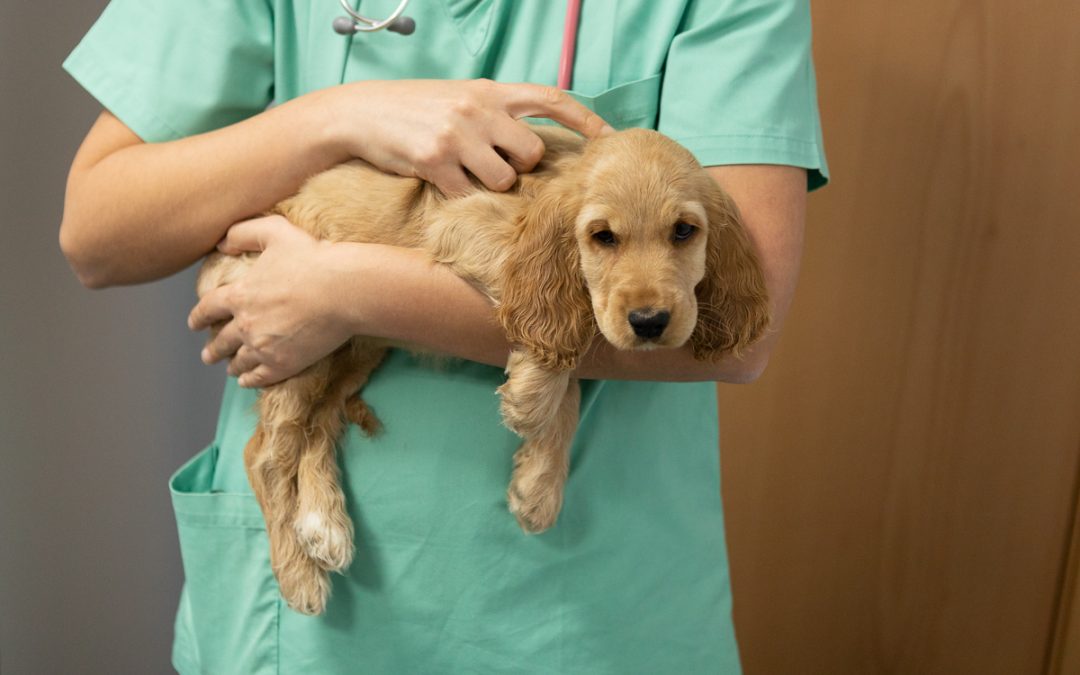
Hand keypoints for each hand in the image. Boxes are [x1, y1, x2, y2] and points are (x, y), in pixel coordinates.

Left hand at [187, 215, 356, 387]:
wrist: (344, 290)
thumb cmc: (314, 258)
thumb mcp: (275, 232)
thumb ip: (243, 233)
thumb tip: (221, 243)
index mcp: (241, 295)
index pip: (209, 309)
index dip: (199, 317)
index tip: (194, 324)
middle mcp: (246, 325)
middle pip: (221, 341)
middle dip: (213, 349)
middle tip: (208, 355)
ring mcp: (264, 347)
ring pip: (239, 362)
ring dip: (232, 365)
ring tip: (229, 369)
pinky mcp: (284, 364)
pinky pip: (260, 377)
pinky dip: (249, 380)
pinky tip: (247, 381)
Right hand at [331, 79, 612, 195]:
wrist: (360, 113)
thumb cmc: (415, 109)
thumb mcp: (460, 98)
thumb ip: (496, 113)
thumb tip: (535, 144)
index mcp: (489, 90)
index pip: (550, 99)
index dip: (585, 119)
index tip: (609, 138)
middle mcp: (478, 109)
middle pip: (531, 152)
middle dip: (521, 166)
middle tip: (494, 164)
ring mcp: (457, 136)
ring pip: (504, 179)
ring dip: (490, 184)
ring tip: (464, 171)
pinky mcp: (435, 162)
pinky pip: (468, 194)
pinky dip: (460, 196)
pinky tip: (442, 182)